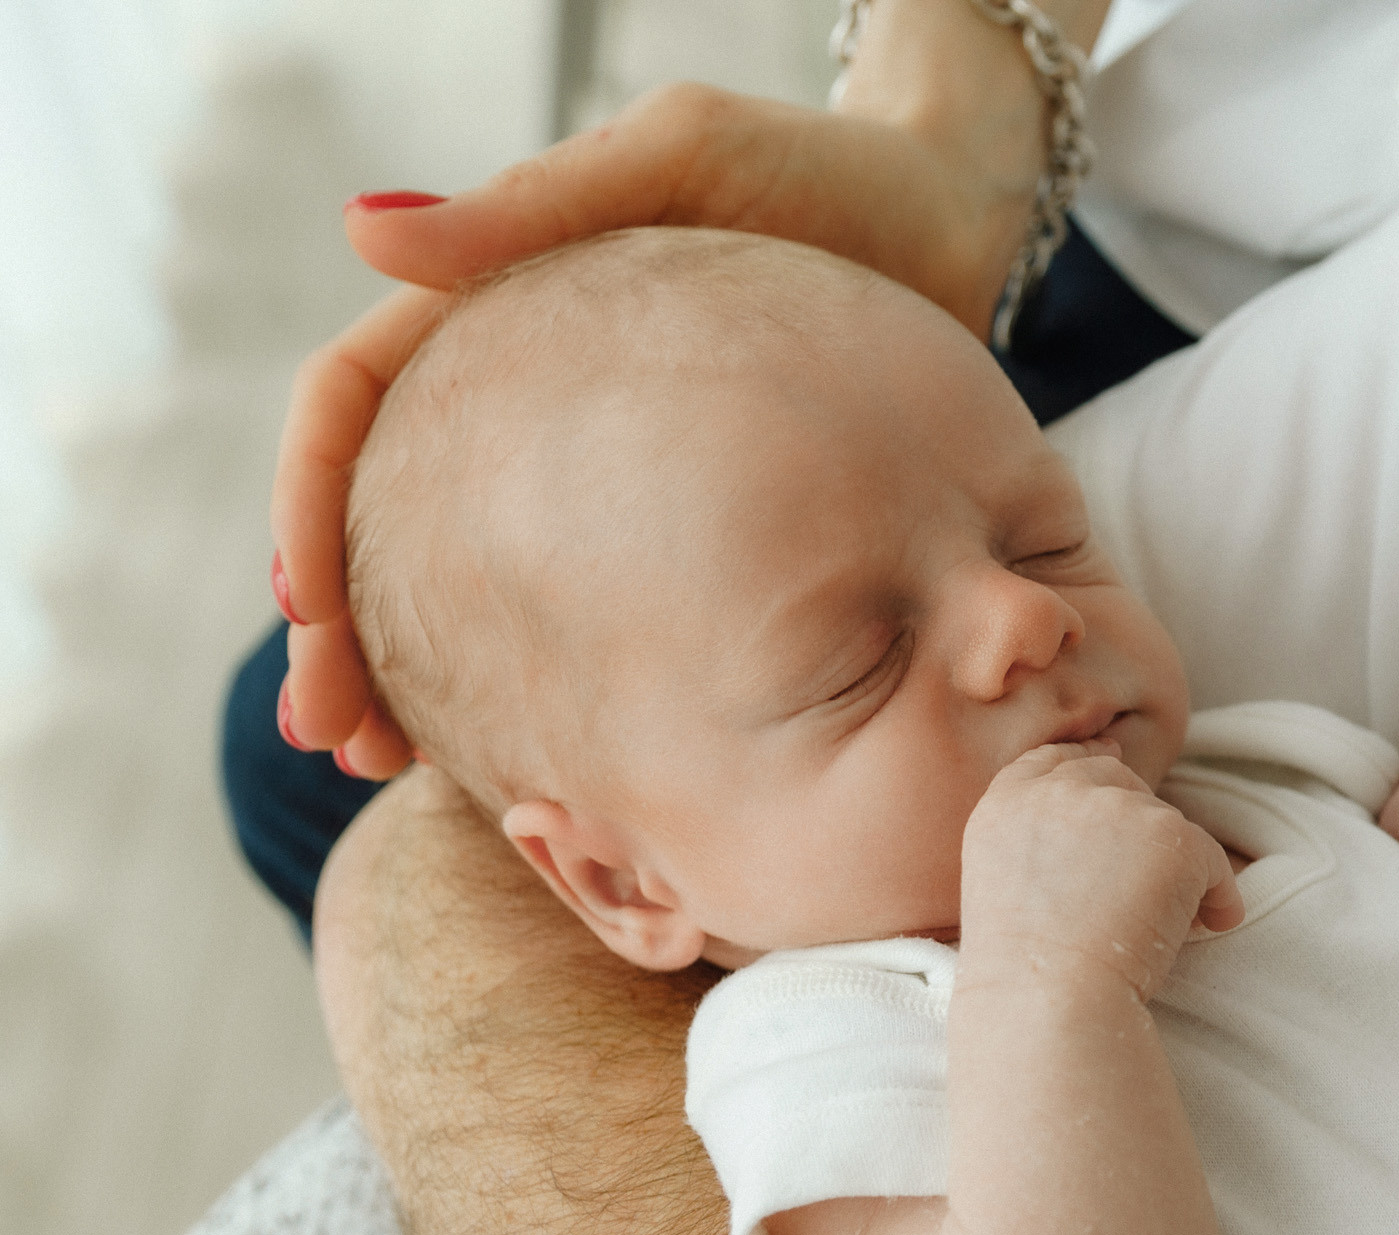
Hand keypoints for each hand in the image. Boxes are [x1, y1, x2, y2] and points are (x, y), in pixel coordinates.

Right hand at [272, 78, 1050, 773]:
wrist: (945, 223)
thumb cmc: (819, 174)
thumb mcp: (675, 161)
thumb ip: (531, 205)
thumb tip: (361, 230)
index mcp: (493, 298)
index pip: (356, 402)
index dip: (310, 503)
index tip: (309, 608)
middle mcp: (526, 385)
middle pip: (388, 509)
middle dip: (344, 628)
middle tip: (333, 732)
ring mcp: (598, 455)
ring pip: (468, 568)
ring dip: (415, 669)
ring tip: (386, 764)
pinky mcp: (681, 508)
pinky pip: (585, 596)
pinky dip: (537, 670)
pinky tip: (521, 749)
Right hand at [960, 740, 1243, 1000]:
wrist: (1045, 1001)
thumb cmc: (1022, 971)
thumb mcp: (1000, 881)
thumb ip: (1038, 839)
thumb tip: (1103, 820)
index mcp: (1006, 802)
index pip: (1053, 760)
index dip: (1086, 765)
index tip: (1113, 765)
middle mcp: (1059, 792)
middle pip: (1115, 779)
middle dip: (1136, 818)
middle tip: (1147, 875)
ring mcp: (1116, 808)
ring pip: (1164, 826)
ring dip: (1169, 870)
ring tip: (1152, 930)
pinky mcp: (1168, 835)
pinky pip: (1212, 860)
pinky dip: (1217, 896)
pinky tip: (1209, 927)